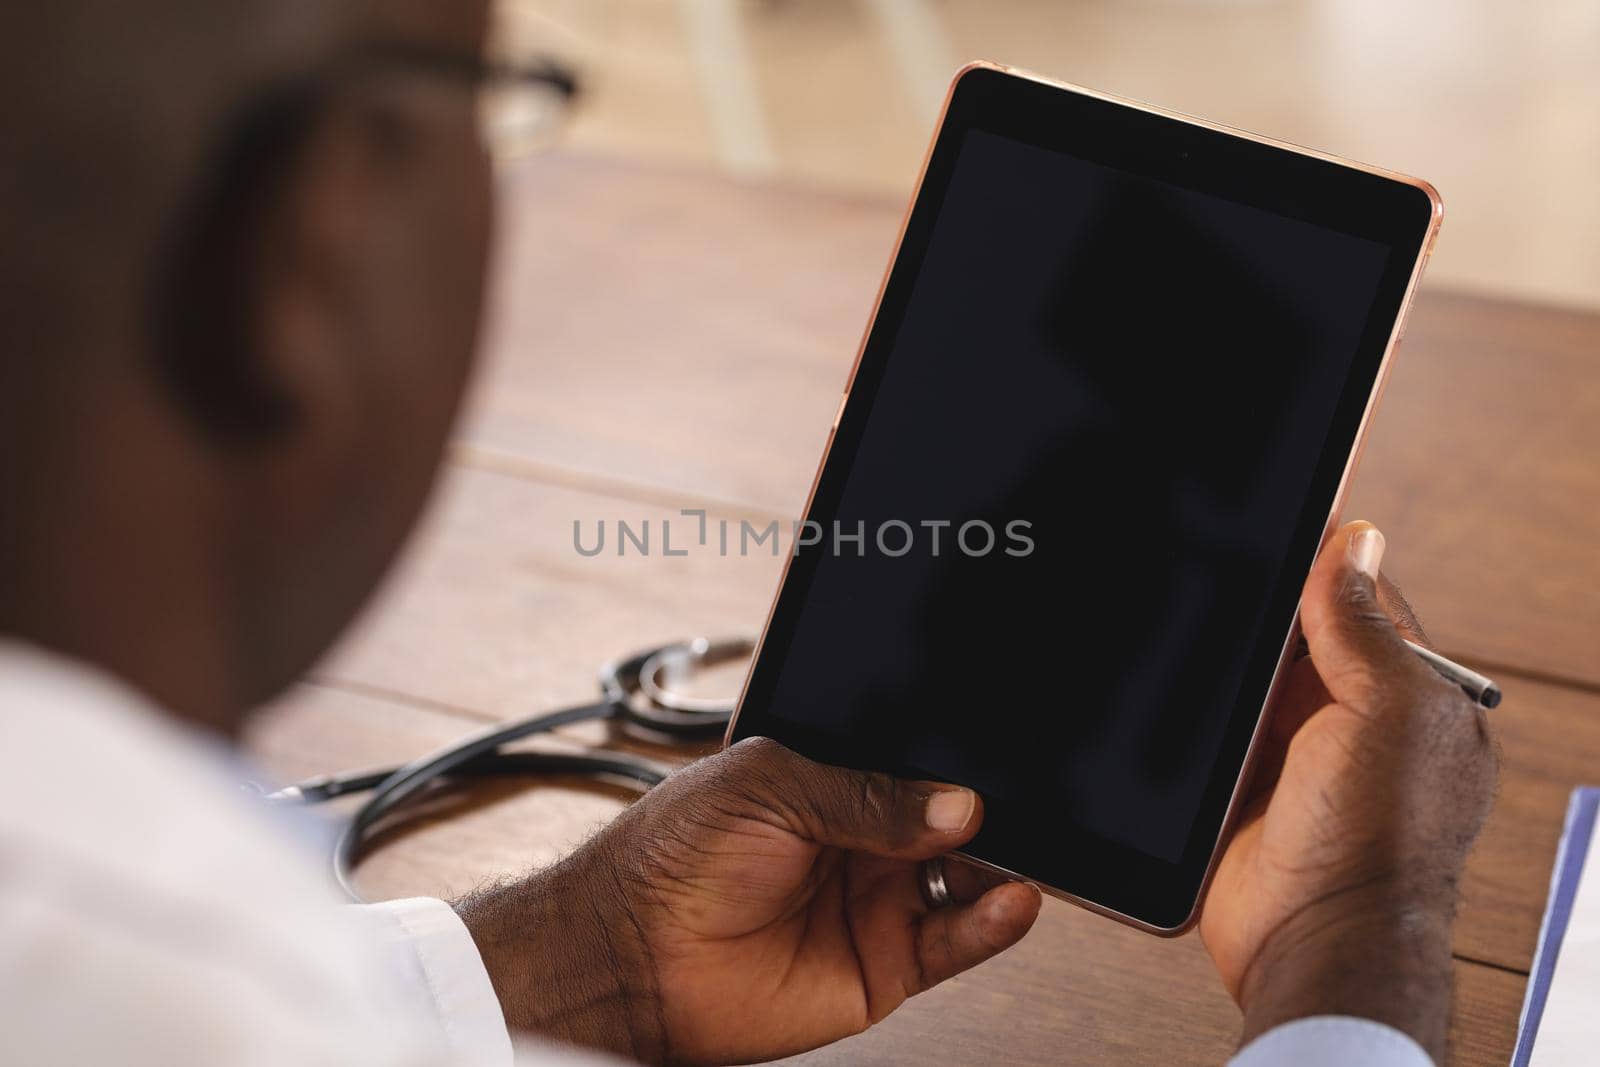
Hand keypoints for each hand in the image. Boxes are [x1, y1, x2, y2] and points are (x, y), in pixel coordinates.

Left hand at [457, 737, 1039, 1064]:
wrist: (629, 952)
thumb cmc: (672, 856)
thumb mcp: (769, 788)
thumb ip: (866, 795)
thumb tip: (955, 803)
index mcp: (837, 783)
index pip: (919, 766)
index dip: (956, 765)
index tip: (992, 761)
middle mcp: (865, 842)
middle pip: (956, 824)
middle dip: (991, 814)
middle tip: (1014, 807)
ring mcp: (878, 902)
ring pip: (969, 881)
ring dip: (1003, 866)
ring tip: (1013, 853)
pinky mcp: (887, 966)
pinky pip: (957, 942)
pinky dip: (993, 924)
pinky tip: (1010, 900)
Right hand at [1200, 521, 1497, 1059]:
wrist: (1314, 940)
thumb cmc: (1378, 843)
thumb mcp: (1390, 713)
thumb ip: (1364, 628)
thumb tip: (1352, 540)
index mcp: (1409, 697)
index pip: (1361, 601)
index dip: (1320, 563)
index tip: (1273, 525)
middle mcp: (1351, 722)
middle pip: (1292, 635)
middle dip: (1257, 615)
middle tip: (1215, 580)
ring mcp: (1293, 755)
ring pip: (1244, 678)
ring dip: (1220, 666)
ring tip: (1189, 640)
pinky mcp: (1237, 787)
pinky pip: (1206, 730)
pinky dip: (1190, 714)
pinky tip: (1170, 694)